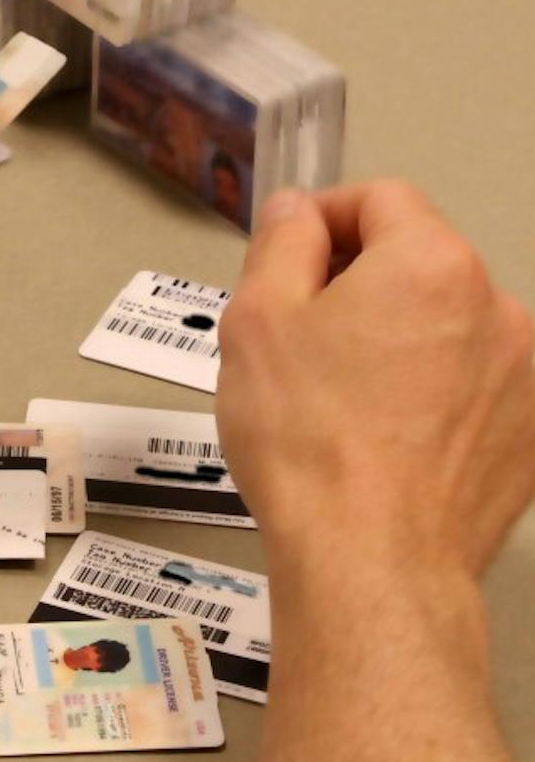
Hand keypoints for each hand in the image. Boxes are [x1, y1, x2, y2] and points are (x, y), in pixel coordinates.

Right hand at [216, 181, 534, 579]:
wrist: (370, 561)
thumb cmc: (308, 440)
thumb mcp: (255, 321)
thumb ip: (280, 244)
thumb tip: (298, 213)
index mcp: (431, 264)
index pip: (380, 200)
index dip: (323, 220)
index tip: (289, 260)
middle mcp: (497, 307)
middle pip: (419, 265)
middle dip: (360, 288)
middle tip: (300, 344)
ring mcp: (524, 376)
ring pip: (448, 329)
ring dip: (400, 343)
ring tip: (343, 402)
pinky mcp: (532, 436)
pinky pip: (474, 390)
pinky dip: (433, 398)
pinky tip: (385, 439)